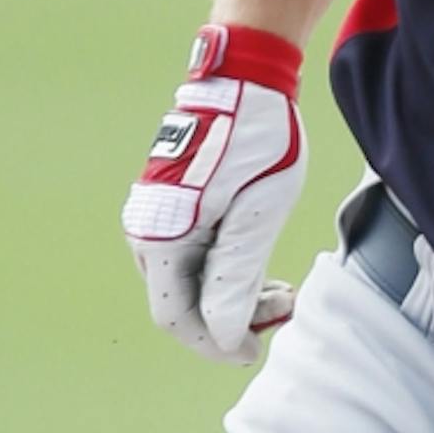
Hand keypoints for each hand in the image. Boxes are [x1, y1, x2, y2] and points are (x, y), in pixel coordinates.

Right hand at [121, 23, 306, 360]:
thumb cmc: (258, 142)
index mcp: (161, 235)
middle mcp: (148, 230)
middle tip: (285, 307)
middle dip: (232, 318)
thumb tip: (222, 335)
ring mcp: (159, 218)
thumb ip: (237, 276)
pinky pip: (195, 259)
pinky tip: (266, 272)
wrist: (247, 82)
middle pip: (183, 303)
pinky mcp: (175, 210)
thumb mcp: (258, 214)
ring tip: (284, 291)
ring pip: (191, 284)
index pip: (176, 317)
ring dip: (235, 297)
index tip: (255, 350)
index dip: (214, 343)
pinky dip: (229, 273)